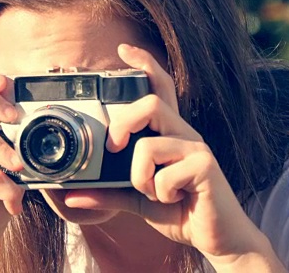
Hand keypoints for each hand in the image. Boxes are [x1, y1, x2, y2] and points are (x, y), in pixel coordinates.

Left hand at [63, 44, 284, 270]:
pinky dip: (158, 192)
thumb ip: (107, 193)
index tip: (124, 50)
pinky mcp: (206, 167)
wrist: (217, 238)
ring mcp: (197, 148)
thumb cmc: (179, 210)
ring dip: (139, 175)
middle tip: (113, 148)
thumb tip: (71, 196)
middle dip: (124, 123)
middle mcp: (183, 133)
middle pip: (152, 102)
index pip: (160, 88)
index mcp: (168, 134)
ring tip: (150, 192)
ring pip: (151, 144)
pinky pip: (165, 175)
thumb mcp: (136, 200)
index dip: (145, 65)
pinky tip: (173, 200)